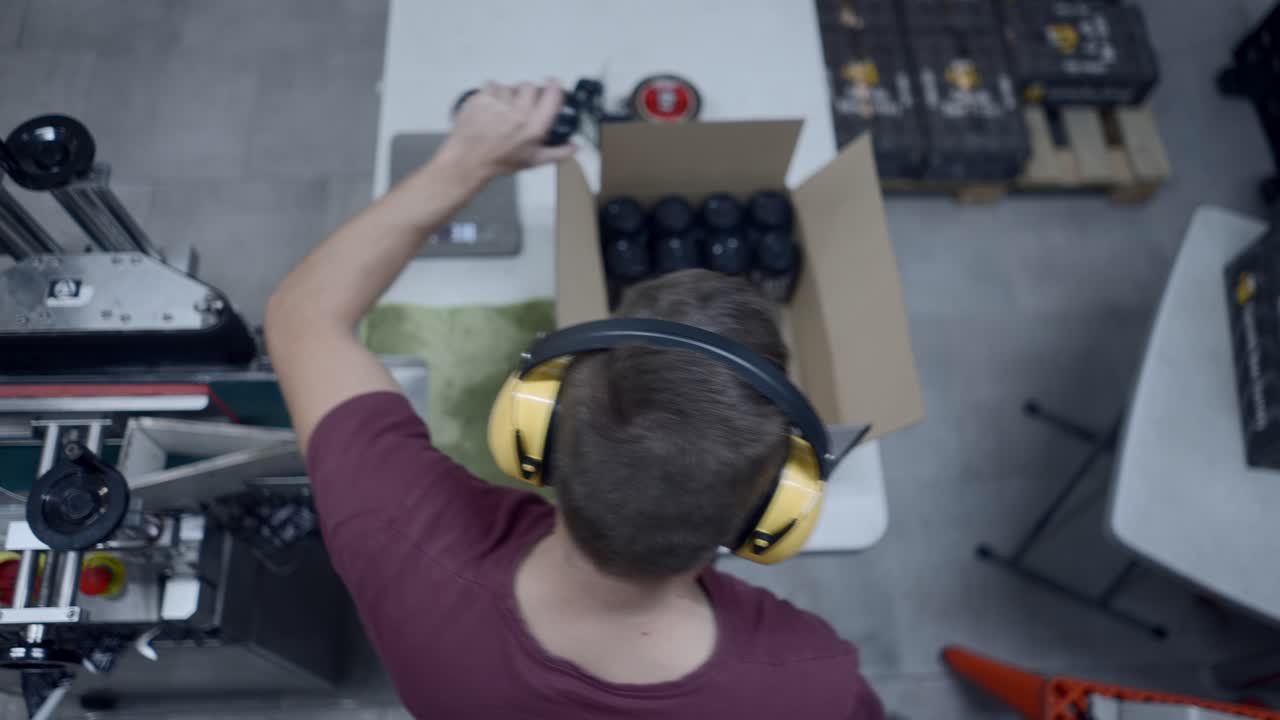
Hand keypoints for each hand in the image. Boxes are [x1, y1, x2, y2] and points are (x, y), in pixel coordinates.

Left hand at [441, 78, 577, 181]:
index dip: (554, 86)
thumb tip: (575, 147)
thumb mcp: (533, 161)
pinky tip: (490, 108)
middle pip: (531, 86)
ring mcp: (499, 103)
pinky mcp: (482, 98)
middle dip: (528, 93)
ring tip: (502, 111)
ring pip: (510, 86)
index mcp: (534, 127)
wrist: (468, 160)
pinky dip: (492, 93)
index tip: (552, 85)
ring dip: (509, 95)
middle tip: (522, 106)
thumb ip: (558, 153)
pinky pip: (492, 85)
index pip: (553, 94)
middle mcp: (519, 113)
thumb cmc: (500, 161)